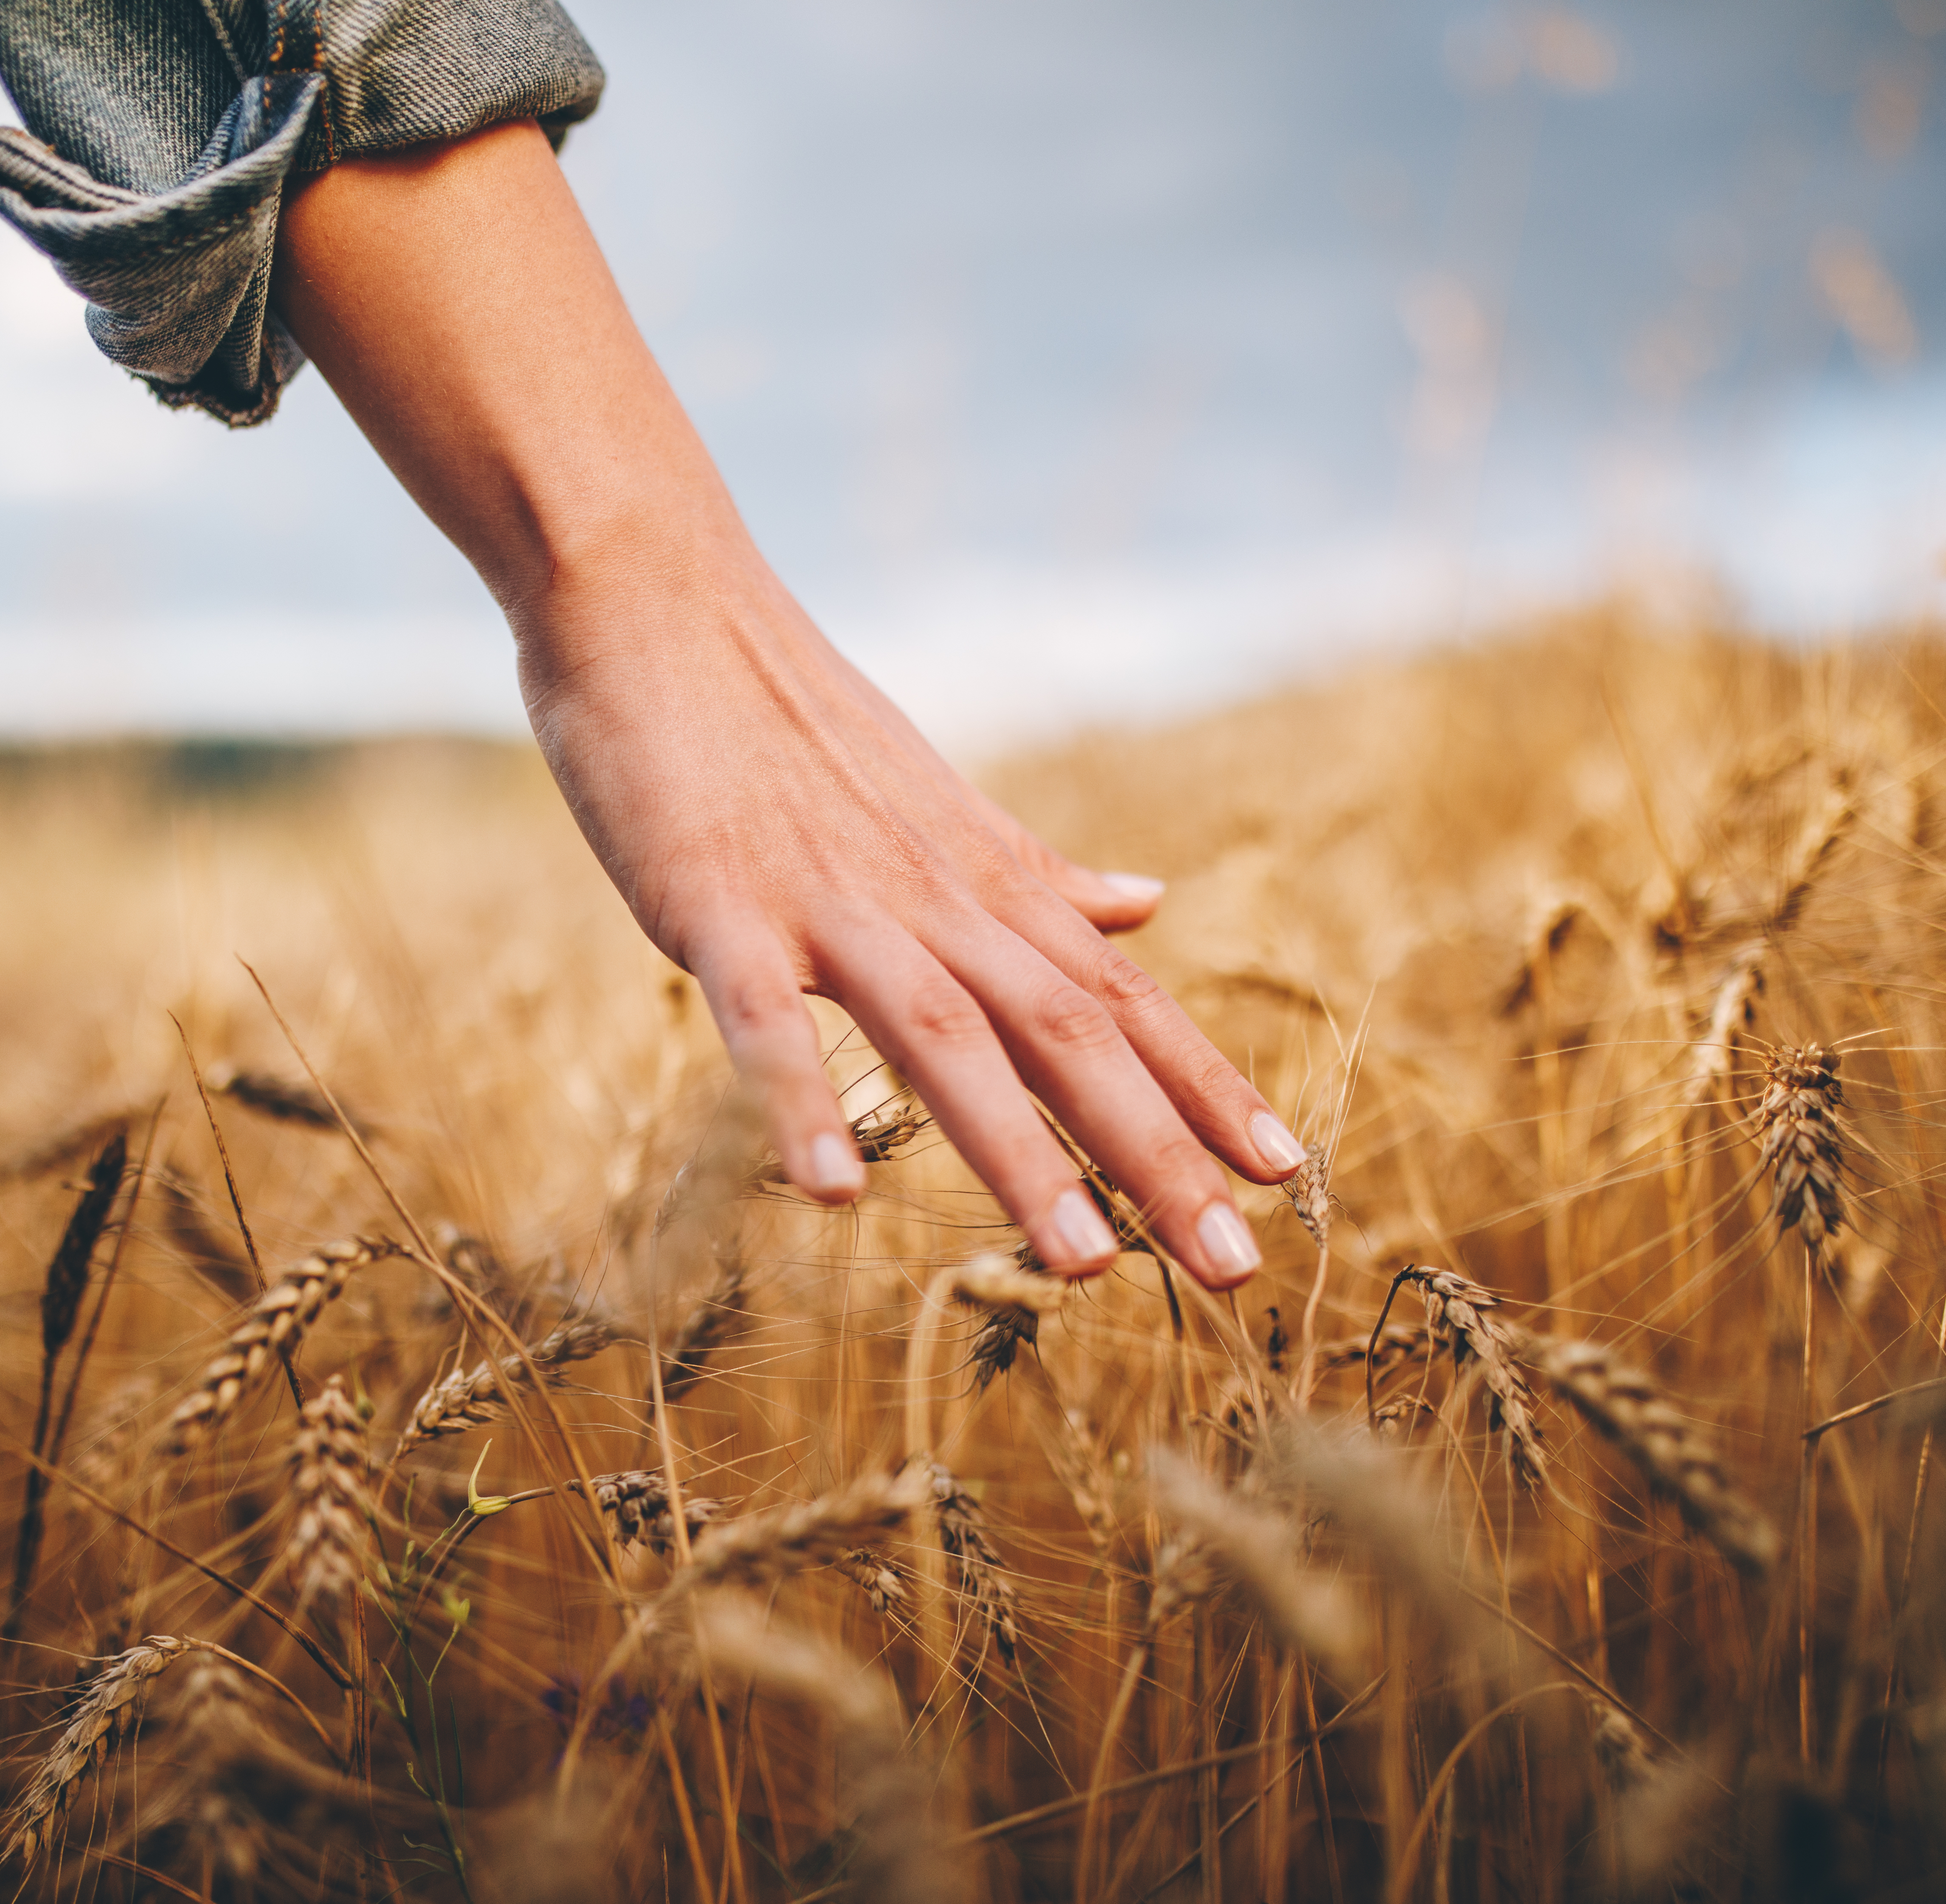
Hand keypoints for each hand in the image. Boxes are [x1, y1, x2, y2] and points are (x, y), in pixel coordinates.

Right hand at [275, 124, 1304, 1284]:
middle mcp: (929, 896)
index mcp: (980, 880)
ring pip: (943, 1036)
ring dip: (1016, 1152)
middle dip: (1154, 1151)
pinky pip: (764, 1015)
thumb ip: (1035, 874)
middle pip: (1064, 1032)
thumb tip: (1150, 903)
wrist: (659, 597)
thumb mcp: (933, 803)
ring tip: (1084, 1266)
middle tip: (1234, 1264)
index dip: (1205, 1084)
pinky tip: (830, 1194)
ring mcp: (825, 902)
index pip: (1118, 995)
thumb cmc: (787, 715)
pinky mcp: (719, 904)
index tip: (1286, 1176)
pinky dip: (800, 1098)